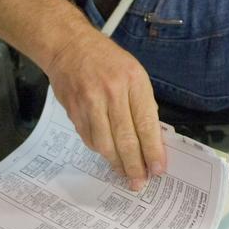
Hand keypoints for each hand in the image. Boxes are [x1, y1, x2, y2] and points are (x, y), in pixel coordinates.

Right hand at [44, 27, 164, 189]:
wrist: (69, 46)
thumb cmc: (106, 59)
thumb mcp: (134, 73)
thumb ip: (142, 103)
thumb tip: (151, 137)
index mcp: (133, 81)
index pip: (146, 123)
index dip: (153, 150)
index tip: (159, 168)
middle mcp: (112, 92)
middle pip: (126, 138)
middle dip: (135, 165)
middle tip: (140, 182)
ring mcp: (90, 102)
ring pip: (105, 144)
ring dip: (117, 163)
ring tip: (125, 174)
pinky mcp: (74, 110)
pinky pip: (89, 139)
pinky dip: (100, 150)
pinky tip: (108, 156)